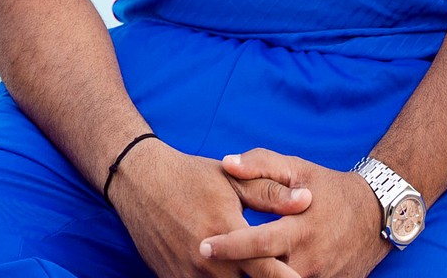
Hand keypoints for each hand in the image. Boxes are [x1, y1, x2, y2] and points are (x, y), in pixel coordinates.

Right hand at [110, 139, 312, 276]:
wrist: (140, 182)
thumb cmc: (190, 177)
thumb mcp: (232, 179)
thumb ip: (270, 194)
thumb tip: (307, 200)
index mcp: (228, 233)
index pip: (269, 270)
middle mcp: (209, 261)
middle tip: (288, 276)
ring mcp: (188, 275)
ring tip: (249, 273)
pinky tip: (228, 274)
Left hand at [200, 149, 390, 277]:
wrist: (376, 214)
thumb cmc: (330, 188)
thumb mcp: (298, 168)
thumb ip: (261, 163)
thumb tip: (228, 163)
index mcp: (299, 228)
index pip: (258, 243)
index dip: (229, 247)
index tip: (203, 246)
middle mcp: (309, 258)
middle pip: (266, 274)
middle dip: (238, 272)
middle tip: (206, 263)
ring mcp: (321, 277)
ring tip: (229, 271)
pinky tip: (262, 273)